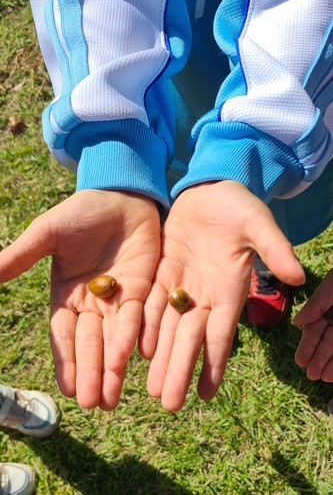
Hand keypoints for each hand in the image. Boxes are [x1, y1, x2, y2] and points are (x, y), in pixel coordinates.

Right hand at [0, 190, 160, 409]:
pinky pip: (141, 315)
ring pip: (117, 337)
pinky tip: (139, 359)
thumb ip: (20, 257)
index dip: (67, 360)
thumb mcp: (47, 234)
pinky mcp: (143, 288)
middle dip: (93, 372)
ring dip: (116, 366)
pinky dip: (139, 336)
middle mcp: (92, 303)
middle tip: (97, 404)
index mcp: (66, 295)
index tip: (70, 390)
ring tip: (116, 396)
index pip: (65, 334)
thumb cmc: (81, 212)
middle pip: (91, 343)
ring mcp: (118, 298)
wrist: (120, 194)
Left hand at [140, 181, 304, 410]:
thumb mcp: (258, 223)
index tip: (204, 395)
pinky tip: (136, 350)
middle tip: (167, 403)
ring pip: (167, 328)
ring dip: (160, 357)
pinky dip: (143, 326)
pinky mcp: (160, 272)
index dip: (214, 364)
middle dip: (179, 370)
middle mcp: (204, 295)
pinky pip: (149, 303)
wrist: (209, 189)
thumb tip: (299, 277)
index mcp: (229, 289)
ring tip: (150, 388)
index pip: (221, 334)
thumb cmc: (238, 206)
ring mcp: (181, 285)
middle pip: (189, 339)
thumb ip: (276, 248)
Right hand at [294, 268, 332, 380]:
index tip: (300, 361)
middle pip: (328, 343)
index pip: (315, 330)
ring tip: (325, 377)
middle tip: (311, 375)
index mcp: (329, 309)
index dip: (308, 346)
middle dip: (320, 359)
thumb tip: (296, 322)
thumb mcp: (332, 287)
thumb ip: (315, 305)